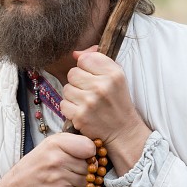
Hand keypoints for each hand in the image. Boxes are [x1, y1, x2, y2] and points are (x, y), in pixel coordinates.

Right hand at [0, 133, 95, 186]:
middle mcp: (57, 159)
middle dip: (84, 169)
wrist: (18, 186)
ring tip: (65, 178)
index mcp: (56, 143)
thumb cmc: (38, 163)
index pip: (89, 147)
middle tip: (70, 169)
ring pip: (87, 180)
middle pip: (89, 166)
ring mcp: (59, 178)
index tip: (83, 155)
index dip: (89, 153)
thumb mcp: (51, 144)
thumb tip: (96, 151)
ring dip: (80, 181)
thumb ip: (73, 142)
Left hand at [61, 47, 151, 174]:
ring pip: (66, 88)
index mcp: (113, 73)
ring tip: (86, 103)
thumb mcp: (116, 77)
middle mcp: (102, 86)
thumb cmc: (117, 102)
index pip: (84, 59)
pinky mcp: (80, 116)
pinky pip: (63, 104)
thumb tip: (75, 53)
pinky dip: (70, 109)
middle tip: (90, 92)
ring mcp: (90, 101)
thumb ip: (98, 60)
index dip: (86, 68)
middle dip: (78, 82)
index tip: (93, 78)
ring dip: (73, 96)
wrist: (123, 132)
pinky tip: (82, 112)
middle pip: (72, 73)